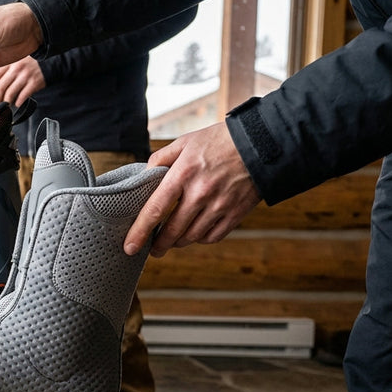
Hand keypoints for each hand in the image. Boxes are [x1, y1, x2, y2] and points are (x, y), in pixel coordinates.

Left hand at [0, 57, 45, 107]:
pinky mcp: (33, 83)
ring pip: (10, 93)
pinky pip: (22, 96)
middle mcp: (16, 69)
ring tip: (7, 103)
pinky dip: (18, 102)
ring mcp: (25, 76)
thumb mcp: (16, 62)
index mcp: (10, 63)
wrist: (49, 64)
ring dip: (7, 101)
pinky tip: (17, 103)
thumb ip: (5, 70)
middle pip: (0, 86)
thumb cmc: (30, 65)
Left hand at [123, 122, 261, 257]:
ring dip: (178, 242)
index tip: (129, 247)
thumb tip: (144, 176)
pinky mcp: (236, 213)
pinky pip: (213, 237)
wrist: (262, 142)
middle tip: (152, 250)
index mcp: (183, 174)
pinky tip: (195, 234)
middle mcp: (200, 192)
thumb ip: (161, 159)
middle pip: (172, 231)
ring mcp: (220, 205)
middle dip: (158, 245)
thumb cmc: (218, 141)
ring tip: (172, 241)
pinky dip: (201, 239)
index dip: (140, 232)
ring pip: (192, 237)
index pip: (155, 210)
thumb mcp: (185, 142)